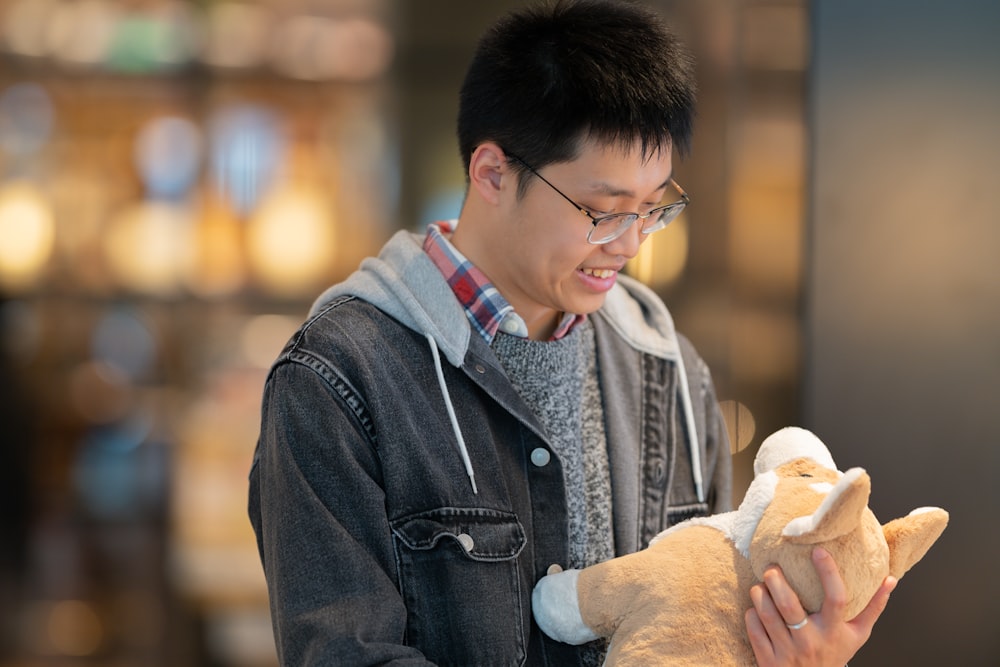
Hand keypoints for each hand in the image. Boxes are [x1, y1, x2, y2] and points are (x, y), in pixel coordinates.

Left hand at [744, 547, 896, 666]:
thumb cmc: (834, 655)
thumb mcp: (857, 635)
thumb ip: (872, 607)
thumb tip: (890, 579)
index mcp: (835, 631)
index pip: (836, 598)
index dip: (828, 573)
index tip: (818, 551)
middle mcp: (811, 641)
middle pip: (789, 605)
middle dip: (776, 581)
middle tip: (772, 568)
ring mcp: (788, 651)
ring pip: (767, 613)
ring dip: (759, 593)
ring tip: (761, 584)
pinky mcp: (769, 660)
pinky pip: (754, 629)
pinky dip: (752, 614)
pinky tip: (756, 607)